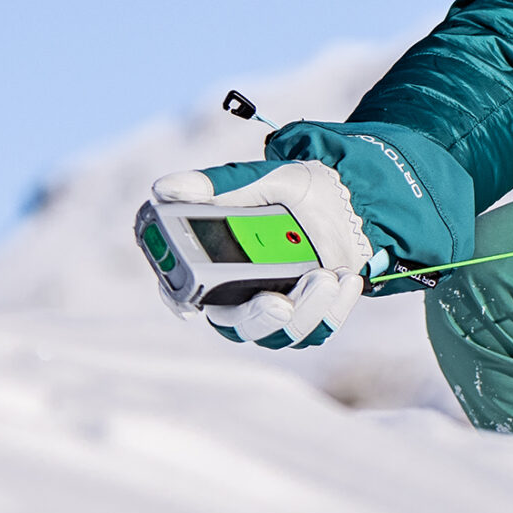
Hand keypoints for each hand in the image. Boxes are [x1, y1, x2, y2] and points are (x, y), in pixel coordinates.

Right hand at [150, 161, 369, 348]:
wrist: (348, 195)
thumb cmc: (294, 190)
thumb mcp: (258, 179)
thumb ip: (216, 185)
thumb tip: (164, 189)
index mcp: (218, 261)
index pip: (184, 289)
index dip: (179, 300)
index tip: (190, 307)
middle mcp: (244, 291)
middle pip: (237, 325)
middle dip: (258, 318)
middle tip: (279, 304)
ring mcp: (280, 305)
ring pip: (282, 333)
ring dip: (305, 311)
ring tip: (326, 277)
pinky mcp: (315, 313)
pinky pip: (320, 328)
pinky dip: (335, 308)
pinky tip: (345, 279)